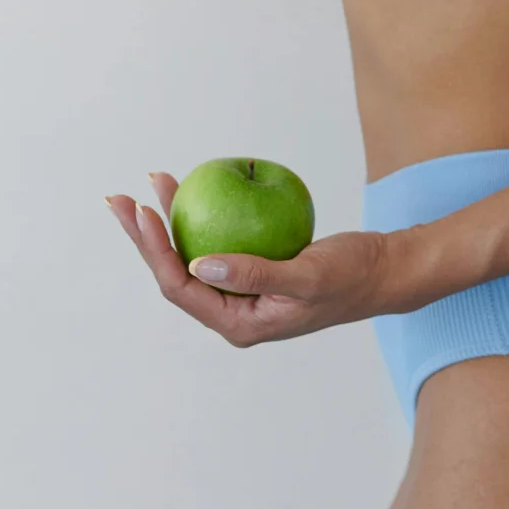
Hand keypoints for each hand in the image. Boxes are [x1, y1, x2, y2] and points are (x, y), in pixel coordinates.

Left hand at [106, 172, 390, 346]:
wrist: (383, 271)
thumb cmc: (351, 276)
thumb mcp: (307, 276)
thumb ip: (255, 275)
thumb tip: (199, 265)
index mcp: (239, 324)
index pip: (181, 288)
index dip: (155, 251)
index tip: (143, 210)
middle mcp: (235, 312)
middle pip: (176, 272)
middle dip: (147, 236)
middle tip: (124, 198)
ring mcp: (244, 292)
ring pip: (194, 256)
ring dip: (173, 222)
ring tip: (159, 184)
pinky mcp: (257, 272)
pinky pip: (219, 244)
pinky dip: (206, 218)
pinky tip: (202, 192)